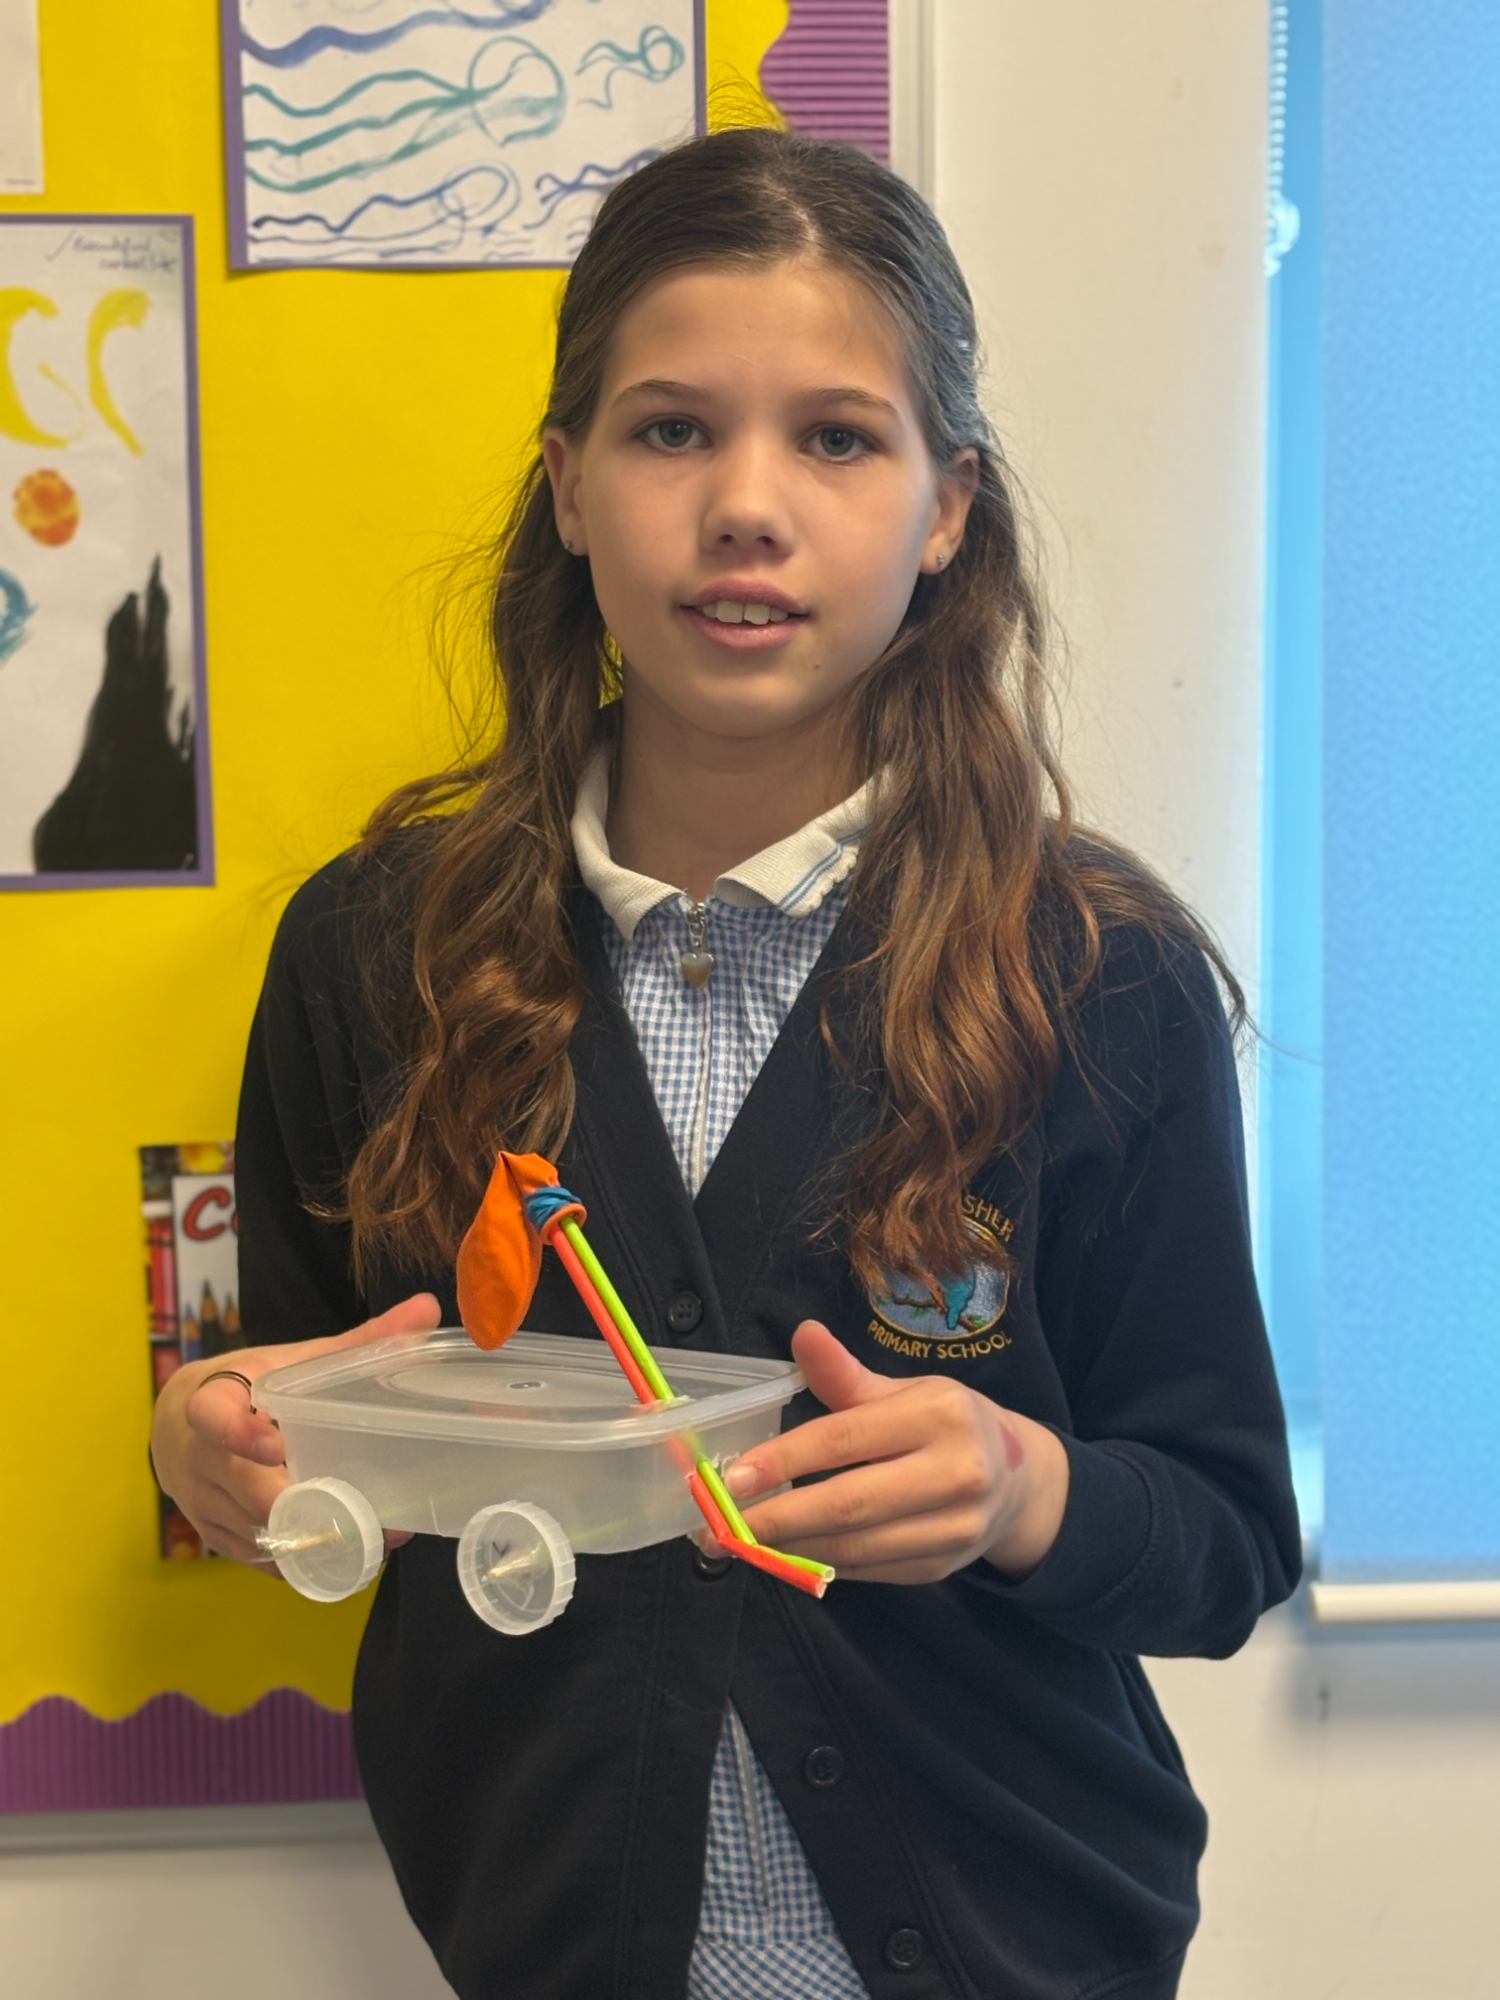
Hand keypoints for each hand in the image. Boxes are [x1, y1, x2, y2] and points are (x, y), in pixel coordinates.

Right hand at [149, 1294, 441, 1569]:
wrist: (180, 1427)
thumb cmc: (250, 1387)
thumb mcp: (292, 1360)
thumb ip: (359, 1340)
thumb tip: (429, 1308)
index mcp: (214, 1401)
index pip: (211, 1415)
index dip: (238, 1432)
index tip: (275, 1443)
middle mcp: (201, 1459)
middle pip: (244, 1489)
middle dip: (302, 1503)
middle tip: (363, 1509)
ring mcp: (204, 1504)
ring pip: (257, 1532)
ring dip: (312, 1537)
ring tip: (376, 1533)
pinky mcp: (216, 1538)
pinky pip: (259, 1559)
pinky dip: (302, 1559)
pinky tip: (349, 1554)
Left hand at [718, 1320, 1069, 1583]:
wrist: (1019, 1481)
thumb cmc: (947, 1424)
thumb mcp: (904, 1390)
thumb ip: (845, 1375)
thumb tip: (801, 1334)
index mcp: (938, 1416)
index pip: (846, 1440)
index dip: (784, 1460)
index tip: (732, 1477)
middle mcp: (954, 1474)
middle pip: (848, 1504)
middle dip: (776, 1517)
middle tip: (720, 1524)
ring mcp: (953, 1528)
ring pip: (854, 1547)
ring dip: (790, 1548)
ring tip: (742, 1540)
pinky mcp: (942, 1567)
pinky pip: (867, 1570)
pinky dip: (820, 1563)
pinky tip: (786, 1553)